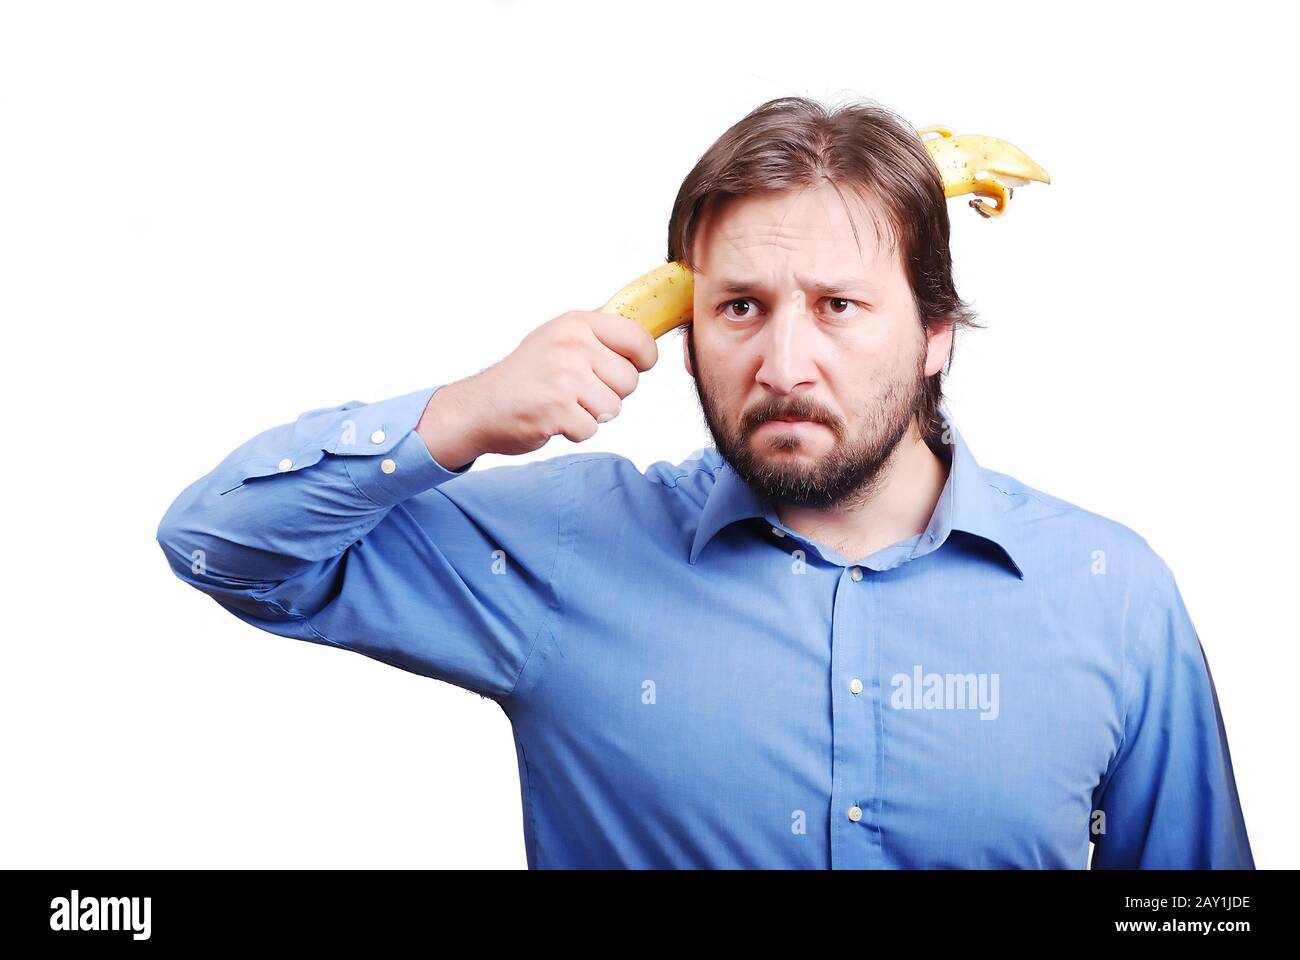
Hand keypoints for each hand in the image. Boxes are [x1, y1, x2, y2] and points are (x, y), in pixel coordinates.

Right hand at [418, 310, 658, 464]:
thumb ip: (598, 335)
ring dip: (592, 415)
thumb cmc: (525, 376)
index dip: (644, 359)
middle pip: (630, 380)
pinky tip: (553, 419)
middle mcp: (571, 345)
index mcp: (577, 323)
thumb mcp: (558, 337)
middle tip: (579, 391)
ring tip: (564, 404)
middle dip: (611, 394)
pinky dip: (575, 431)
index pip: (639, 338)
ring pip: (613, 408)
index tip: (635, 367)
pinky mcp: (557, 409)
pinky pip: (592, 429)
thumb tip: (646, 333)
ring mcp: (564, 377)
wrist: (479, 407)